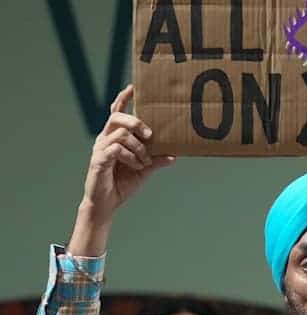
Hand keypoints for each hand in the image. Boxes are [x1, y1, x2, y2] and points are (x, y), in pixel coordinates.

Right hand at [68, 85, 174, 256]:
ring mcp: (100, 148)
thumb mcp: (144, 170)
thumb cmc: (122, 184)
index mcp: (115, 136)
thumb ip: (157, 161)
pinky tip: (137, 166)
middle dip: (136, 122)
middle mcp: (105, 138)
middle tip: (150, 135)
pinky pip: (117, 149)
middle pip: (118, 117)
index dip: (124, 98)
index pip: (117, 111)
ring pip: (120, 134)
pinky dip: (131, 157)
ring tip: (145, 161)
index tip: (134, 86)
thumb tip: (175, 155)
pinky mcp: (98, 160)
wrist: (106, 204)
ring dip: (138, 147)